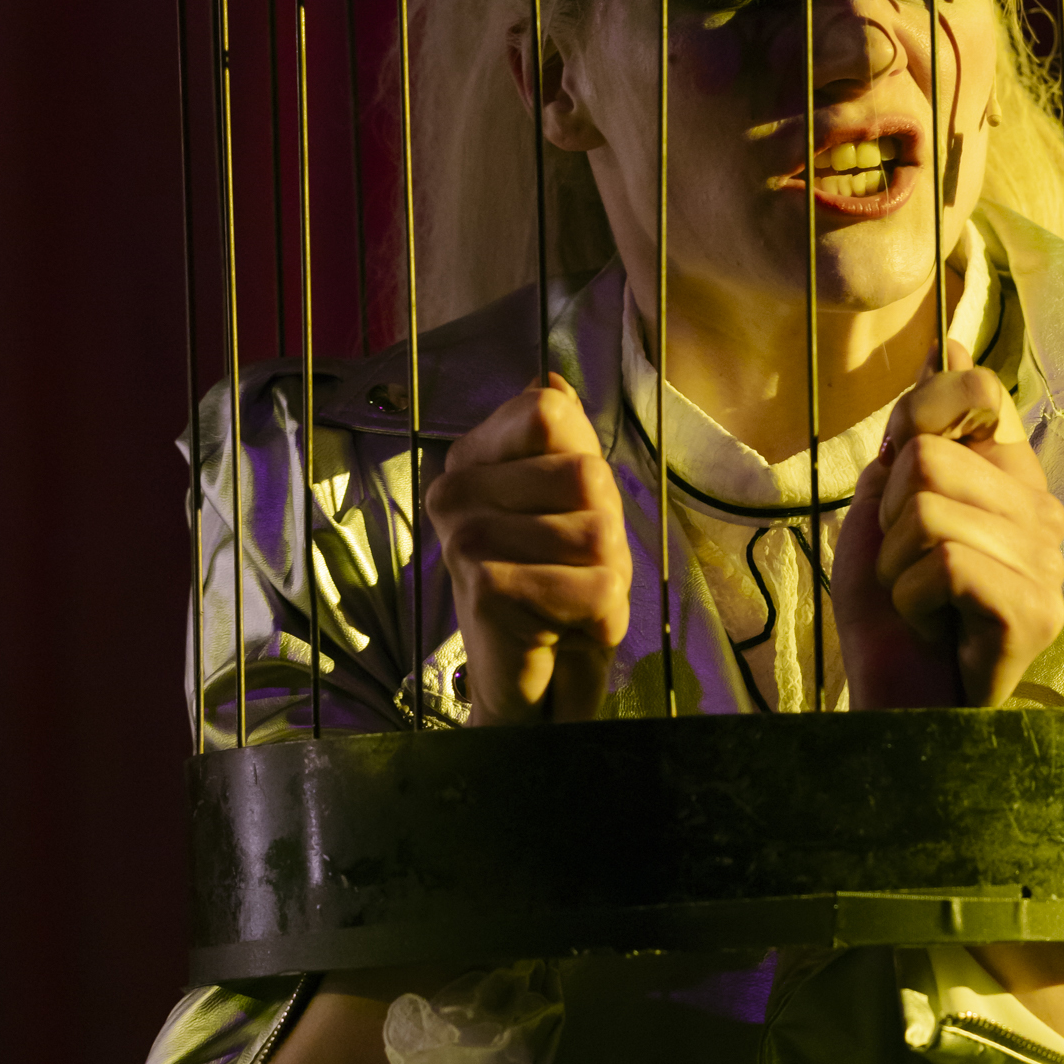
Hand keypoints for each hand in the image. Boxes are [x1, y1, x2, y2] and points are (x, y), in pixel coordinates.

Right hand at [424, 377, 632, 722]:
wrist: (528, 686)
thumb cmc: (550, 591)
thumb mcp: (568, 506)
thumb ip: (560, 439)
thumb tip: (550, 377)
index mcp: (471, 460)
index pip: (549, 410)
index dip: (581, 457)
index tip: (564, 508)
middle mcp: (458, 493)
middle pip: (584, 473)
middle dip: (603, 528)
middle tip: (572, 567)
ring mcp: (467, 539)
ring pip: (597, 533)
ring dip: (605, 577)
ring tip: (570, 596)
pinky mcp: (488, 590)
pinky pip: (596, 589)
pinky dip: (600, 618)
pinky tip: (565, 627)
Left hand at [831, 341, 1063, 708]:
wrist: (894, 699)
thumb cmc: (890, 611)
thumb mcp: (884, 505)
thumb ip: (916, 429)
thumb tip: (948, 339)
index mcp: (1009, 474)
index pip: (978, 385)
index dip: (917, 416)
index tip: (900, 474)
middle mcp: (1040, 509)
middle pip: (930, 455)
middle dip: (888, 514)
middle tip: (907, 563)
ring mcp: (1046, 562)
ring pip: (930, 511)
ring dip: (895, 564)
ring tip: (919, 599)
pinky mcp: (1035, 611)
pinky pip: (946, 564)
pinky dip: (911, 597)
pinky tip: (932, 623)